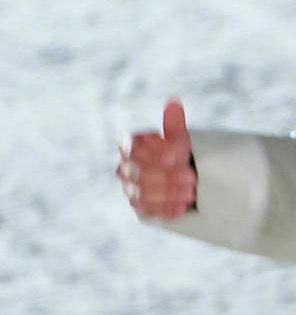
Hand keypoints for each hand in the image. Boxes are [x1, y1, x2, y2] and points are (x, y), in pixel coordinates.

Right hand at [116, 98, 195, 219]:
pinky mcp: (138, 208)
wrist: (175, 173)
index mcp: (127, 146)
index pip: (132, 149)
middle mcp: (123, 168)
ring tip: (191, 192)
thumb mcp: (176, 137)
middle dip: (166, 177)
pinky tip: (182, 206)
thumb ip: (173, 123)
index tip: (177, 157)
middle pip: (137, 174)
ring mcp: (129, 190)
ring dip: (168, 194)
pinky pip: (147, 211)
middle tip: (192, 177)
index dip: (154, 153)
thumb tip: (173, 102)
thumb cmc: (173, 151)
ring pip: (141, 194)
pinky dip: (165, 210)